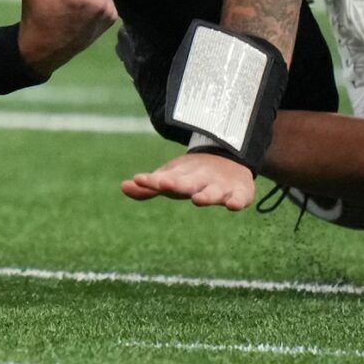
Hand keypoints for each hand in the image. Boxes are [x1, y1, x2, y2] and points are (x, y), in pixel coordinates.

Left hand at [121, 151, 256, 210]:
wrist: (231, 158)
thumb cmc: (193, 174)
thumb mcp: (171, 179)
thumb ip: (150, 187)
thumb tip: (123, 187)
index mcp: (183, 177)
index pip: (166, 179)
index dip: (153, 181)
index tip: (139, 179)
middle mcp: (201, 179)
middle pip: (189, 183)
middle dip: (177, 184)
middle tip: (165, 184)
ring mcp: (221, 186)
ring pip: (214, 191)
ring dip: (206, 195)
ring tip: (198, 199)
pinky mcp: (240, 192)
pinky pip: (240, 198)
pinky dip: (237, 201)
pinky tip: (232, 205)